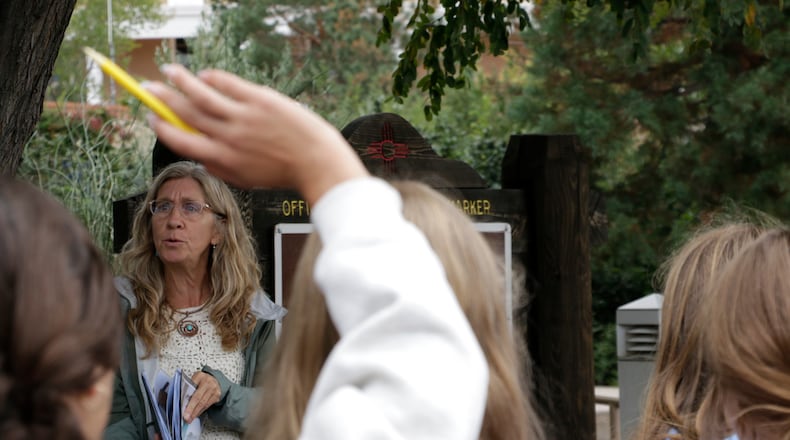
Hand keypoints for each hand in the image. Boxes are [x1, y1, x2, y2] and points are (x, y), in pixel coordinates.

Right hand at [144, 65, 367, 204]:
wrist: (314, 160)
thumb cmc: (282, 170)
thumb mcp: (245, 180)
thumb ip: (219, 168)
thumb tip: (198, 154)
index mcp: (221, 159)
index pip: (181, 141)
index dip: (162, 128)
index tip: (152, 118)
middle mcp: (227, 137)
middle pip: (185, 114)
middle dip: (161, 100)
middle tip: (146, 89)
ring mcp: (242, 117)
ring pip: (201, 94)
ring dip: (180, 80)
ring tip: (168, 70)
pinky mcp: (258, 100)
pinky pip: (227, 84)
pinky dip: (211, 78)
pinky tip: (203, 75)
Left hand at [183, 371, 221, 423]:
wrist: (215, 380)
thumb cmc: (202, 381)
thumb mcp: (194, 379)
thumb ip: (187, 387)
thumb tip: (179, 400)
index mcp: (199, 376)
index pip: (191, 387)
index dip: (186, 398)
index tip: (181, 407)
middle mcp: (208, 382)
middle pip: (198, 397)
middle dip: (191, 409)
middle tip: (186, 417)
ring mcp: (213, 389)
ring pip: (203, 403)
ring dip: (195, 413)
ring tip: (189, 419)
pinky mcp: (216, 396)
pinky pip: (207, 406)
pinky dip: (200, 411)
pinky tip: (196, 415)